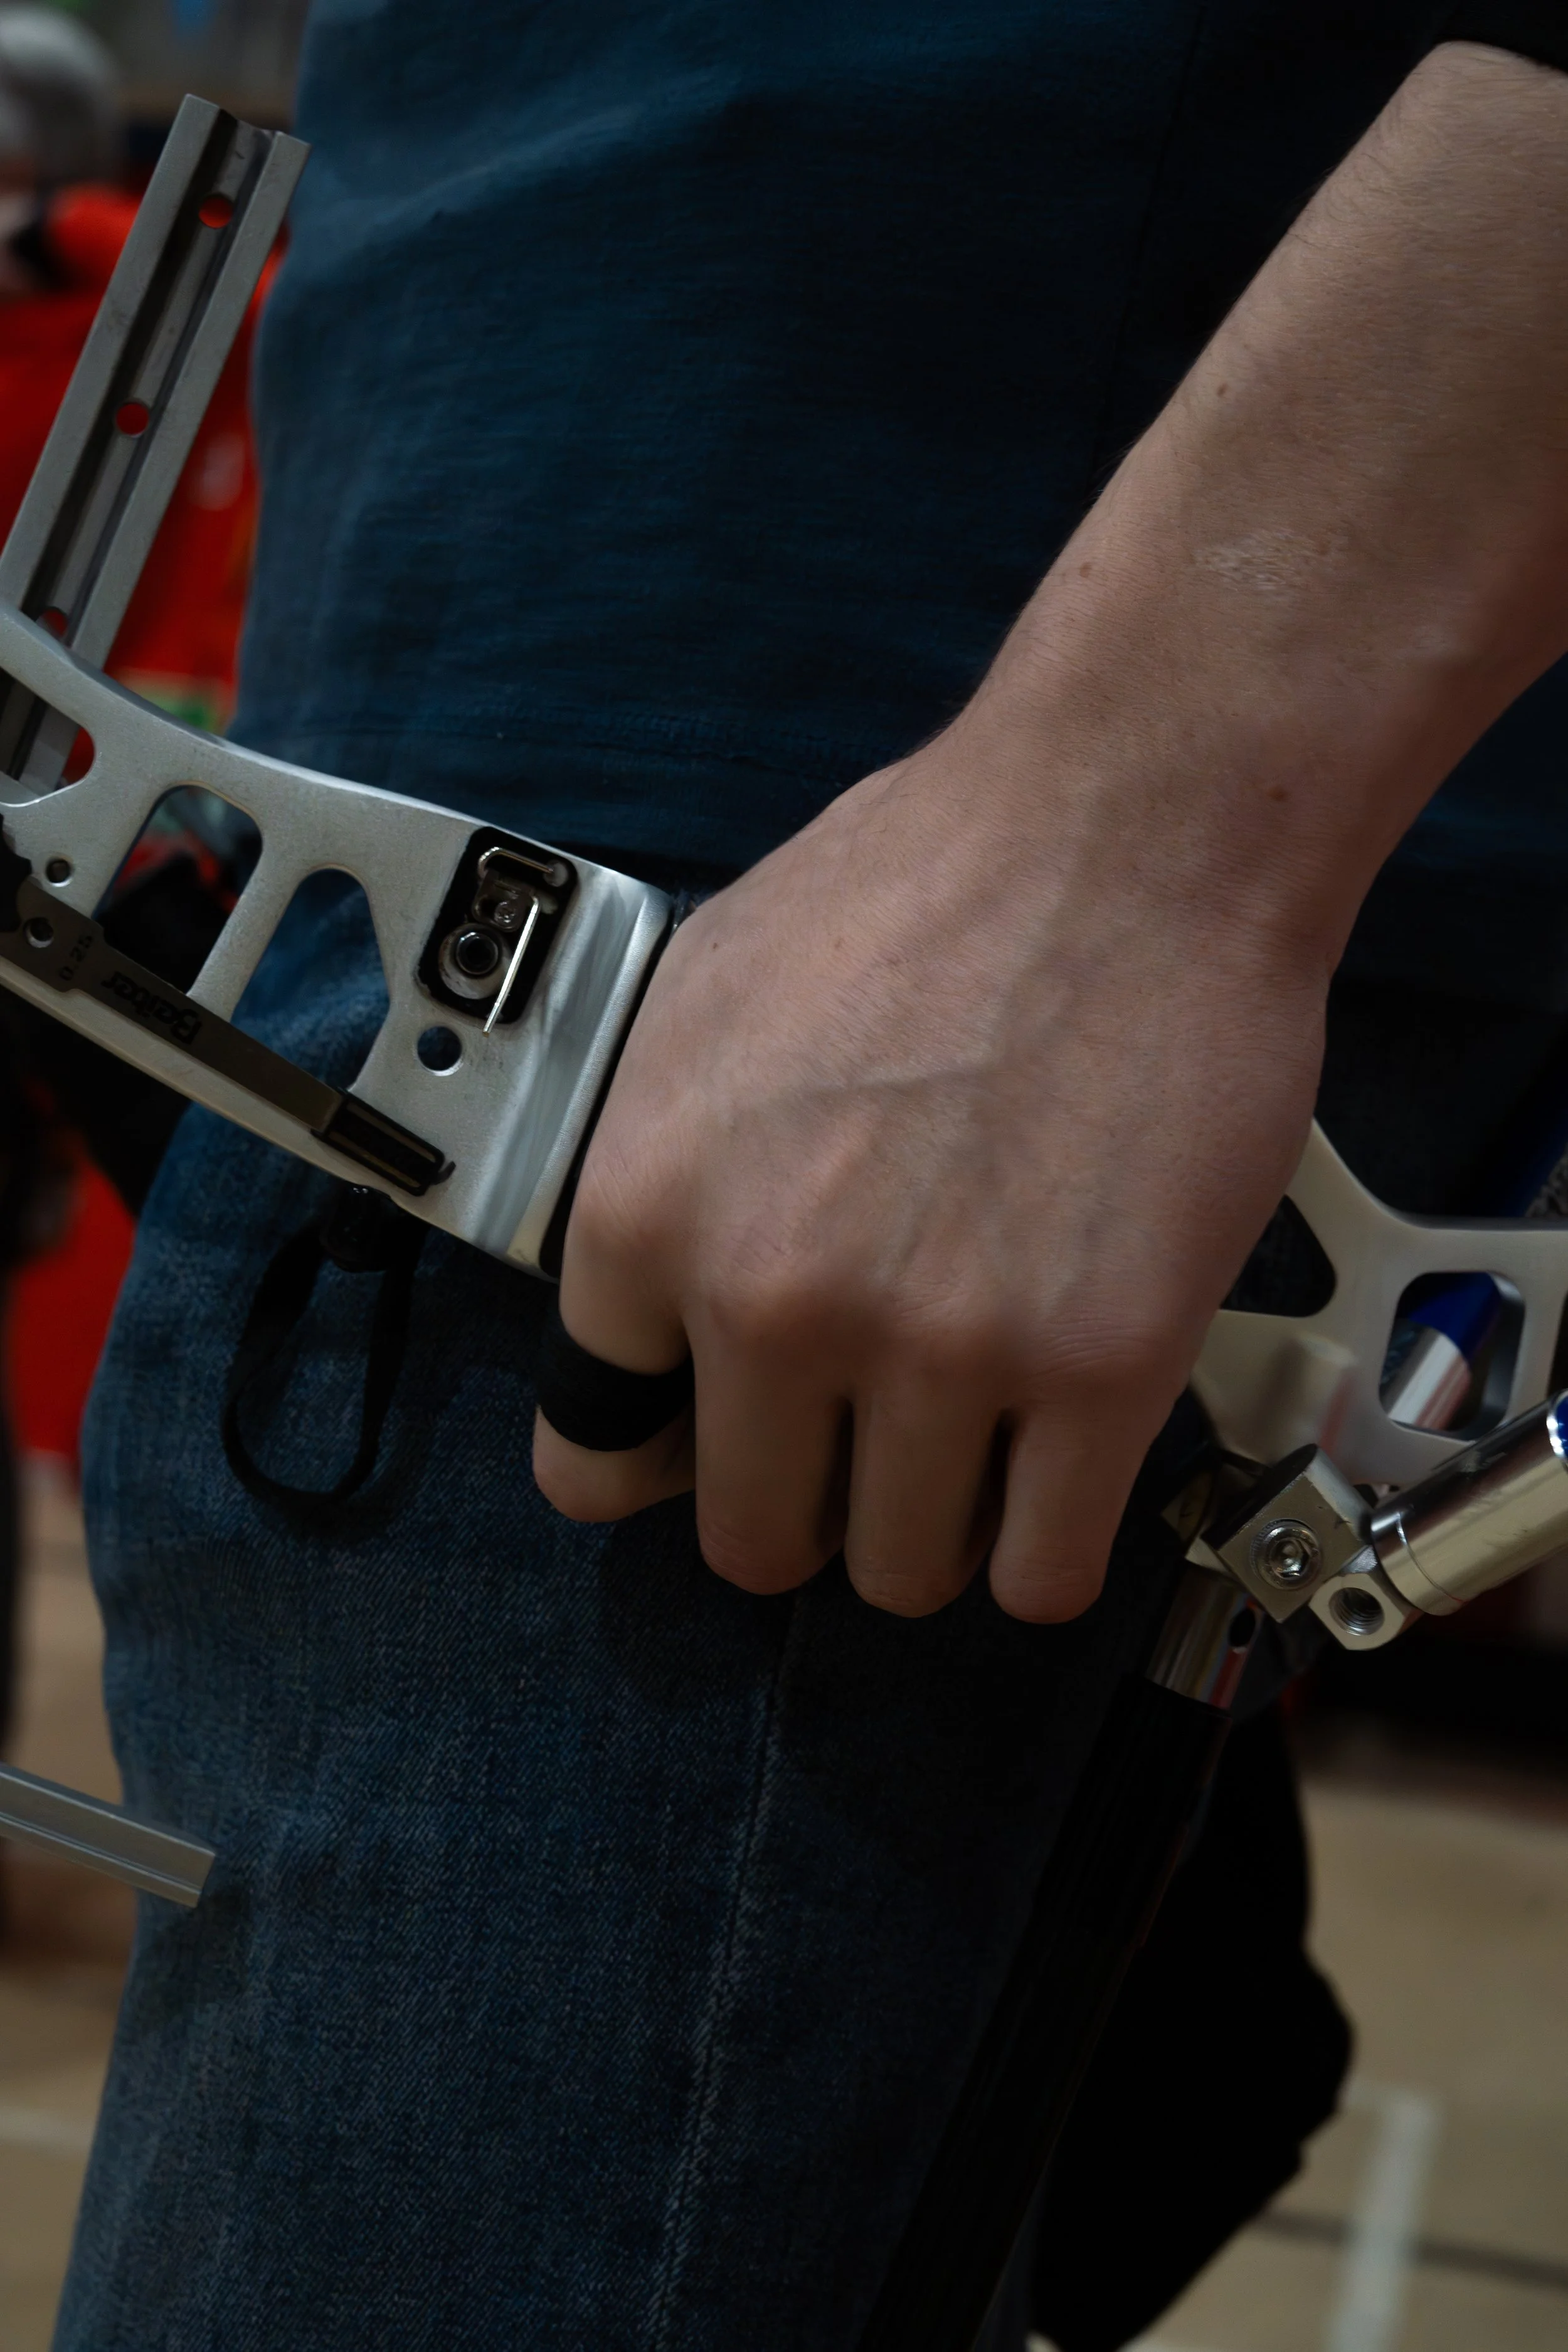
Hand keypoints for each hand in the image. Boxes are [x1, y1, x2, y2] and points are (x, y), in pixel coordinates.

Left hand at [532, 693, 1328, 1619]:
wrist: (1131, 826)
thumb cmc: (923, 886)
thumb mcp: (699, 1010)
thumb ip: (654, 1185)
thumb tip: (649, 1318)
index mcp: (643, 1214)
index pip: (596, 1459)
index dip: (672, 1456)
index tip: (728, 1439)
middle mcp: (770, 1302)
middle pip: (754, 1544)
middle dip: (811, 1504)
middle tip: (873, 1436)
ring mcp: (939, 1348)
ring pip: (903, 1574)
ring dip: (936, 1525)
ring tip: (980, 1432)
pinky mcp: (1100, 1368)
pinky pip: (1044, 1577)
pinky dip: (1045, 1547)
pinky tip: (1059, 1467)